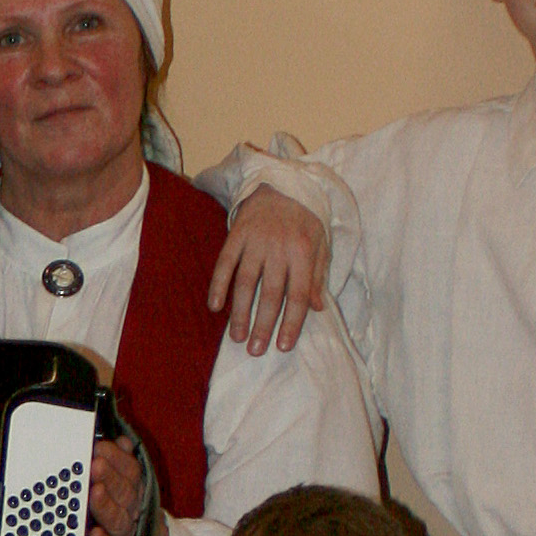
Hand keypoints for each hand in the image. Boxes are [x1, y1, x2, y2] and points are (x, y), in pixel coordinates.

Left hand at [88, 440, 167, 535]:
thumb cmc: (131, 524)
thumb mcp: (132, 494)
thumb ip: (125, 467)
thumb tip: (122, 441)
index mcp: (137, 495)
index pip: (132, 473)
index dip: (118, 460)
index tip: (100, 447)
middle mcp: (134, 516)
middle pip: (126, 495)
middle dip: (111, 478)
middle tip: (96, 464)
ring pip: (119, 522)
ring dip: (106, 507)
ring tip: (95, 492)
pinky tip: (94, 535)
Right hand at [206, 190, 328, 353]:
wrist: (280, 185)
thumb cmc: (303, 221)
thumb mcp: (320, 243)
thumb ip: (319, 275)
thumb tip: (316, 308)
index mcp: (304, 251)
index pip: (299, 293)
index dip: (292, 322)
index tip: (283, 346)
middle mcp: (279, 247)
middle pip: (271, 293)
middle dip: (263, 324)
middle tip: (256, 351)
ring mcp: (255, 240)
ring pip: (246, 282)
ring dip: (240, 312)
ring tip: (237, 337)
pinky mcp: (236, 234)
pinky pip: (224, 263)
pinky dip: (218, 285)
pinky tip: (215, 307)